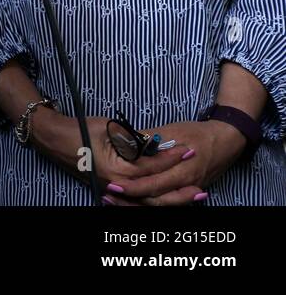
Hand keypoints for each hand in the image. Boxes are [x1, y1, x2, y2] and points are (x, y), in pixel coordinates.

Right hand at [31, 112, 196, 204]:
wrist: (53, 138)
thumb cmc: (79, 130)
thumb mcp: (110, 130)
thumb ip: (134, 140)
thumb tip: (157, 146)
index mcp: (116, 171)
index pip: (151, 168)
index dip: (171, 159)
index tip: (188, 150)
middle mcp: (116, 186)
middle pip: (154, 195)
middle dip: (179, 192)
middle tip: (201, 190)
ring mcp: (112, 191)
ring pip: (147, 203)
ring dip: (170, 201)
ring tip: (191, 197)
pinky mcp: (110, 190)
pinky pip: (136, 202)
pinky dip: (153, 201)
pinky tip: (166, 199)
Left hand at [105, 120, 244, 205]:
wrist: (227, 140)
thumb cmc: (198, 133)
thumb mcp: (173, 131)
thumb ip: (150, 139)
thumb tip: (126, 140)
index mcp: (183, 170)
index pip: (153, 184)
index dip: (132, 187)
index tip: (112, 185)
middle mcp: (187, 184)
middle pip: (155, 199)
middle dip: (130, 199)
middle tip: (108, 195)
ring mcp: (189, 189)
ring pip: (161, 203)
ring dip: (138, 204)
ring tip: (115, 201)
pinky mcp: (190, 190)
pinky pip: (169, 201)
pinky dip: (151, 202)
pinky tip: (135, 200)